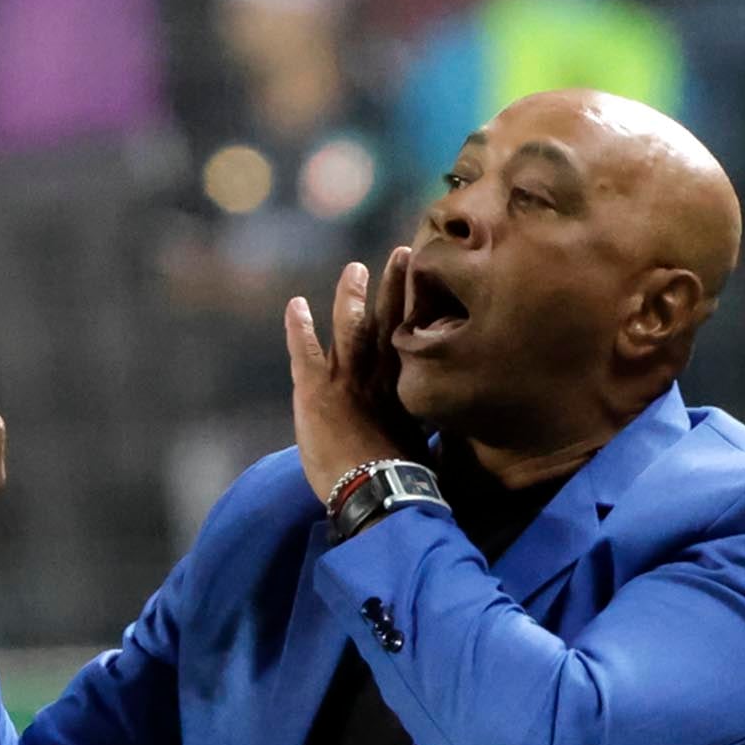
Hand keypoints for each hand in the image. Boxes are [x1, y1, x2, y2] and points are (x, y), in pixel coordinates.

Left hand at [284, 250, 417, 512]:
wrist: (377, 490)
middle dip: (397, 286)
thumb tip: (447, 425)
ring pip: (351, 326)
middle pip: (391, 320)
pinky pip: (305, 351)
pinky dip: (299, 327)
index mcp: (408, 389)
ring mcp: (347, 380)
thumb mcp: (425, 447)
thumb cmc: (406, 479)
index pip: (415, 339)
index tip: (430, 285)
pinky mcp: (315, 392)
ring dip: (352, 295)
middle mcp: (380, 376)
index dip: (422, 309)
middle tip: (403, 254)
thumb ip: (427, 427)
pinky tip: (296, 305)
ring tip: (356, 269)